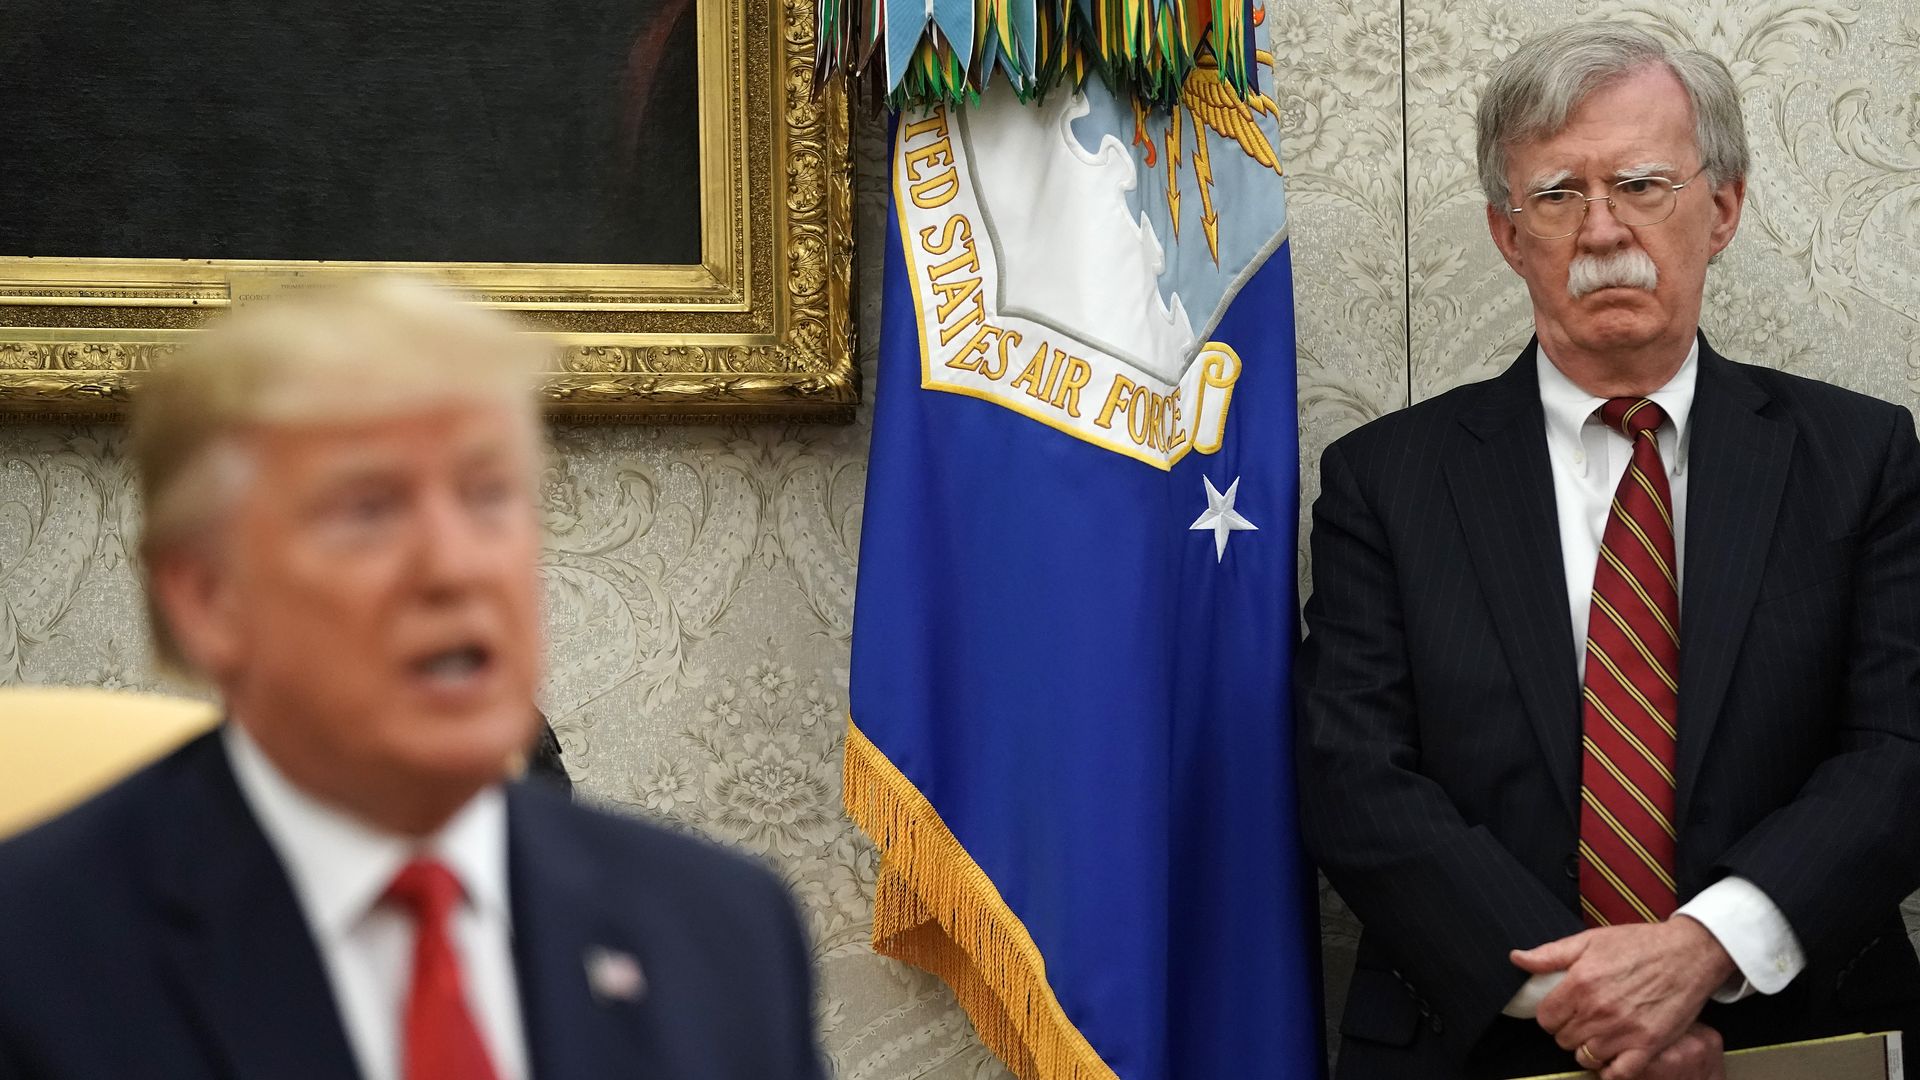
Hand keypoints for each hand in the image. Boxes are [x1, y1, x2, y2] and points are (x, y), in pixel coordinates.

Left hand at [1512, 917, 1734, 1077]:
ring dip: (1588, 1048)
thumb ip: (1550, 954)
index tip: (1563, 1010)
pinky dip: (1612, 1070)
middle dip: (1569, 1029)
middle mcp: (1599, 1010)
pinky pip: (1618, 1073)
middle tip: (1584, 1018)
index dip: (1551, 1015)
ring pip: (1586, 1057)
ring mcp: (1624, 1030)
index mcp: (1581, 983)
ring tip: (1599, 1034)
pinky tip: (1614, 1056)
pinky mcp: (1648, 1045)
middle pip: (1563, 1039)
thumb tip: (1517, 958)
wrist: (1688, 953)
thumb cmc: (1640, 944)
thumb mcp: (1590, 940)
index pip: (1545, 1018)